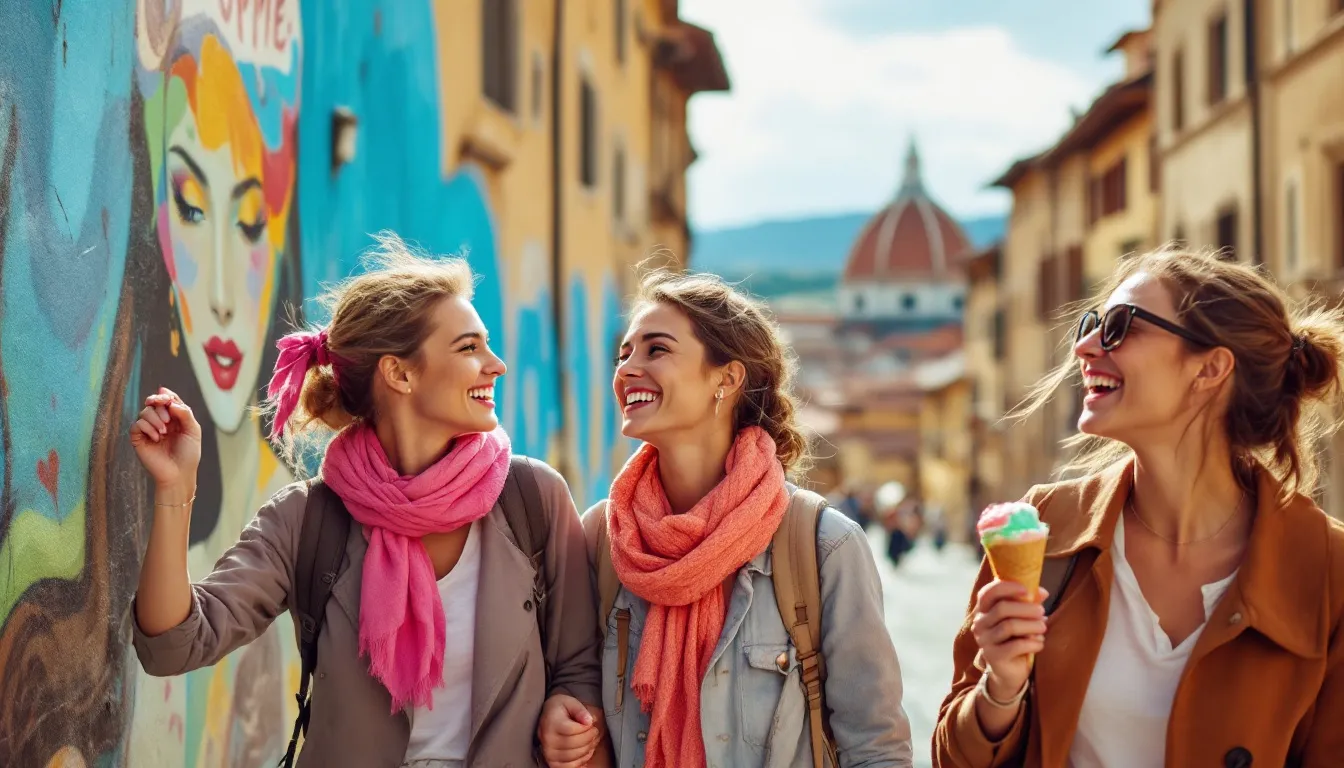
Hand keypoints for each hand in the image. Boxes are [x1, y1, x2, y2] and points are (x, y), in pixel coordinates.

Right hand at [129, 388, 201, 489]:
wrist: (178, 473)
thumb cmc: (188, 454)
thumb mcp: (193, 430)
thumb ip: (185, 413)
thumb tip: (170, 400)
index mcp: (174, 418)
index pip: (166, 399)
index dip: (165, 395)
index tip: (167, 398)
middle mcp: (160, 421)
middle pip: (153, 402)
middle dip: (160, 407)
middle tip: (168, 420)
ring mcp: (148, 430)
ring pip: (144, 412)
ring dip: (155, 419)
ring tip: (164, 433)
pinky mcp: (138, 439)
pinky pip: (136, 425)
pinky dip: (147, 428)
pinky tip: (156, 438)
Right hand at [537, 694, 599, 767]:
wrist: (547, 718)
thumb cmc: (561, 709)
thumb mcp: (570, 702)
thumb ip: (580, 709)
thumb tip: (589, 720)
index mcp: (551, 723)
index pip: (573, 730)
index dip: (586, 728)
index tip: (592, 722)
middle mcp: (548, 740)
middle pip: (574, 744)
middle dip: (590, 738)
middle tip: (595, 731)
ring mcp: (549, 753)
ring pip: (574, 756)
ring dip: (588, 748)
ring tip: (592, 739)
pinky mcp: (553, 763)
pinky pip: (571, 766)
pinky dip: (582, 759)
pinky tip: (586, 750)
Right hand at [970, 580, 1048, 699]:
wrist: (1010, 671)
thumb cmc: (1017, 639)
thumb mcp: (1022, 618)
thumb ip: (1029, 604)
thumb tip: (1043, 592)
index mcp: (984, 610)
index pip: (988, 593)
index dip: (1006, 588)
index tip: (1027, 590)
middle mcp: (979, 624)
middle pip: (1002, 608)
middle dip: (1026, 608)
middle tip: (1042, 612)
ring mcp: (984, 641)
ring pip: (1010, 626)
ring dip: (1031, 625)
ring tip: (1043, 627)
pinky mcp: (993, 656)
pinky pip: (1016, 645)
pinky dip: (1033, 643)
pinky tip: (1039, 643)